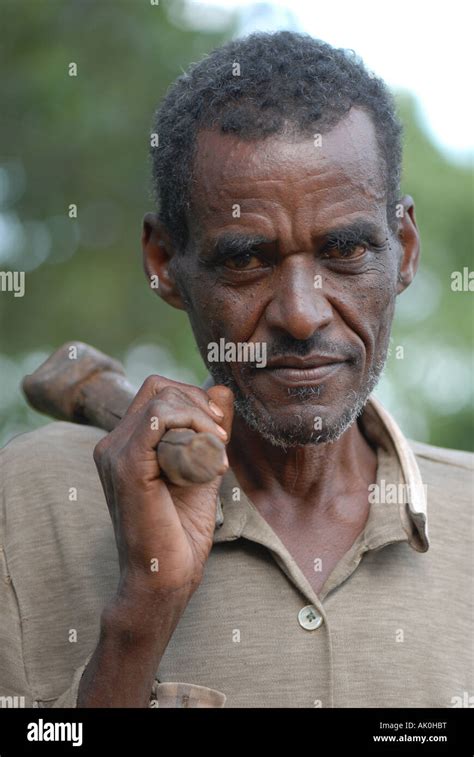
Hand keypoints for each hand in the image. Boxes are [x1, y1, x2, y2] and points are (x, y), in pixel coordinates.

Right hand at [93, 376, 233, 601]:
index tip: (220, 430)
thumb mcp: (202, 468)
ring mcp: (116, 453)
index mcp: (127, 444)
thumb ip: (209, 430)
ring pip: (162, 399)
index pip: (158, 392)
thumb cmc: (180, 532)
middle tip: (221, 438)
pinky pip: (160, 419)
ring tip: (219, 453)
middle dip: (199, 403)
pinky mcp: (126, 466)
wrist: (163, 578)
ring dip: (202, 420)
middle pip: (159, 387)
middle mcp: (114, 444)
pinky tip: (210, 456)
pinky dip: (193, 427)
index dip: (194, 399)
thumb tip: (221, 389)